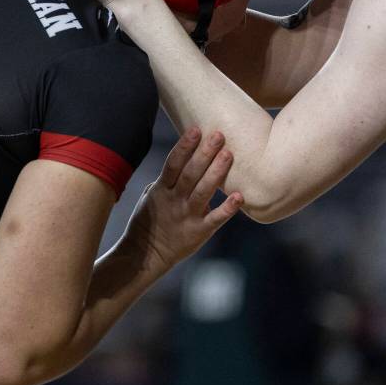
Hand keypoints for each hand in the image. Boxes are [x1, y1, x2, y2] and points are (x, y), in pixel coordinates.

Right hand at [123, 128, 242, 269]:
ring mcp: (187, 216)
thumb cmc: (150, 220)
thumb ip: (168, 178)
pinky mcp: (199, 232)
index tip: (196, 129)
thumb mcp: (152, 195)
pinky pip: (215, 219)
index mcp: (162, 189)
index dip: (184, 146)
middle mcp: (175, 200)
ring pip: (203, 192)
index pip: (173, 164)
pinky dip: (227, 208)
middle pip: (190, 173)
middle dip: (205, 153)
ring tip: (228, 154)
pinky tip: (239, 196)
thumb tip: (184, 156)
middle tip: (219, 135)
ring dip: (216, 173)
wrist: (146, 255)